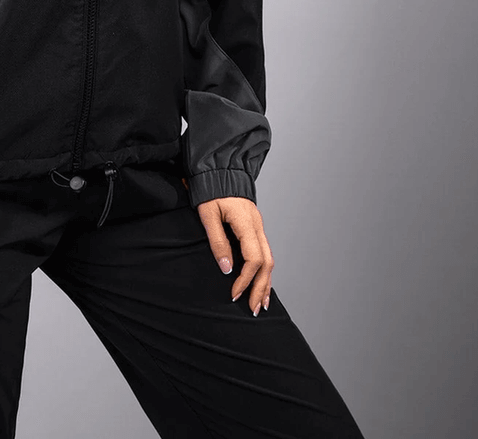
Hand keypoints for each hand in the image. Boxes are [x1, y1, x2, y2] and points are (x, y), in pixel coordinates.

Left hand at [196, 196, 273, 315]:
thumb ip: (217, 241)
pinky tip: (262, 283)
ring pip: (269, 259)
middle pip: (267, 263)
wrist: (219, 169)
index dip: (245, 279)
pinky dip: (265, 271)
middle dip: (261, 288)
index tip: (233, 294)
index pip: (254, 259)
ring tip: (261, 303)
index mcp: (247, 223)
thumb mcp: (208, 214)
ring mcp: (259, 226)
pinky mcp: (255, 227)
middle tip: (254, 309)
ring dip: (266, 282)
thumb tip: (226, 269)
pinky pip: (265, 252)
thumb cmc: (210, 190)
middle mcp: (257, 226)